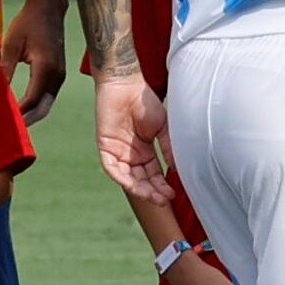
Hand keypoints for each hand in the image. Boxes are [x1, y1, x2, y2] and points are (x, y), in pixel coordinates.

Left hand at [4, 0, 68, 125]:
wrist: (48, 9)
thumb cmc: (27, 23)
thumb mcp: (11, 45)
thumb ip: (4, 68)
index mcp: (45, 68)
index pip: (31, 100)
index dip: (16, 113)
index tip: (0, 120)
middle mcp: (57, 75)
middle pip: (42, 108)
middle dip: (25, 121)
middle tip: (5, 131)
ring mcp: (60, 76)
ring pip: (46, 105)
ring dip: (30, 115)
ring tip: (11, 123)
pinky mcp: (58, 74)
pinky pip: (48, 97)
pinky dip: (36, 106)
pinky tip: (21, 108)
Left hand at [94, 71, 172, 197]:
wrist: (126, 84)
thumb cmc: (146, 102)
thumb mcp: (163, 127)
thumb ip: (169, 147)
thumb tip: (179, 168)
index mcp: (146, 151)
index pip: (154, 174)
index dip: (162, 185)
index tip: (173, 193)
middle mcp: (131, 154)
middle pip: (142, 179)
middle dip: (152, 191)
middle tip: (163, 200)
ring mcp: (118, 151)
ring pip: (127, 177)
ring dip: (139, 188)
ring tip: (152, 196)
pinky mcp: (105, 147)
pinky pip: (112, 167)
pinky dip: (122, 177)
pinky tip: (133, 185)